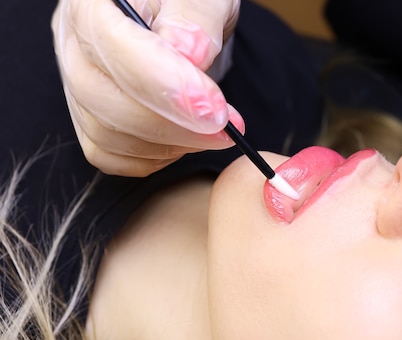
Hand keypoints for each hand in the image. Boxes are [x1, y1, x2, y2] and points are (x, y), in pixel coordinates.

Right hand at [52, 0, 242, 176]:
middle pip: (100, 97)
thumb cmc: (189, 4)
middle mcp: (72, 44)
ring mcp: (76, 85)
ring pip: (105, 134)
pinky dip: (152, 157)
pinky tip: (185, 141)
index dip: (163, 84)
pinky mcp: (91, 119)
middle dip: (170, 124)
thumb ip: (195, 18)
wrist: (182, 19)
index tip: (212, 109)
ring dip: (167, 144)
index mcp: (92, 1)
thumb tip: (189, 53)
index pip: (112, 45)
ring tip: (214, 131)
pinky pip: (110, 155)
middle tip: (223, 127)